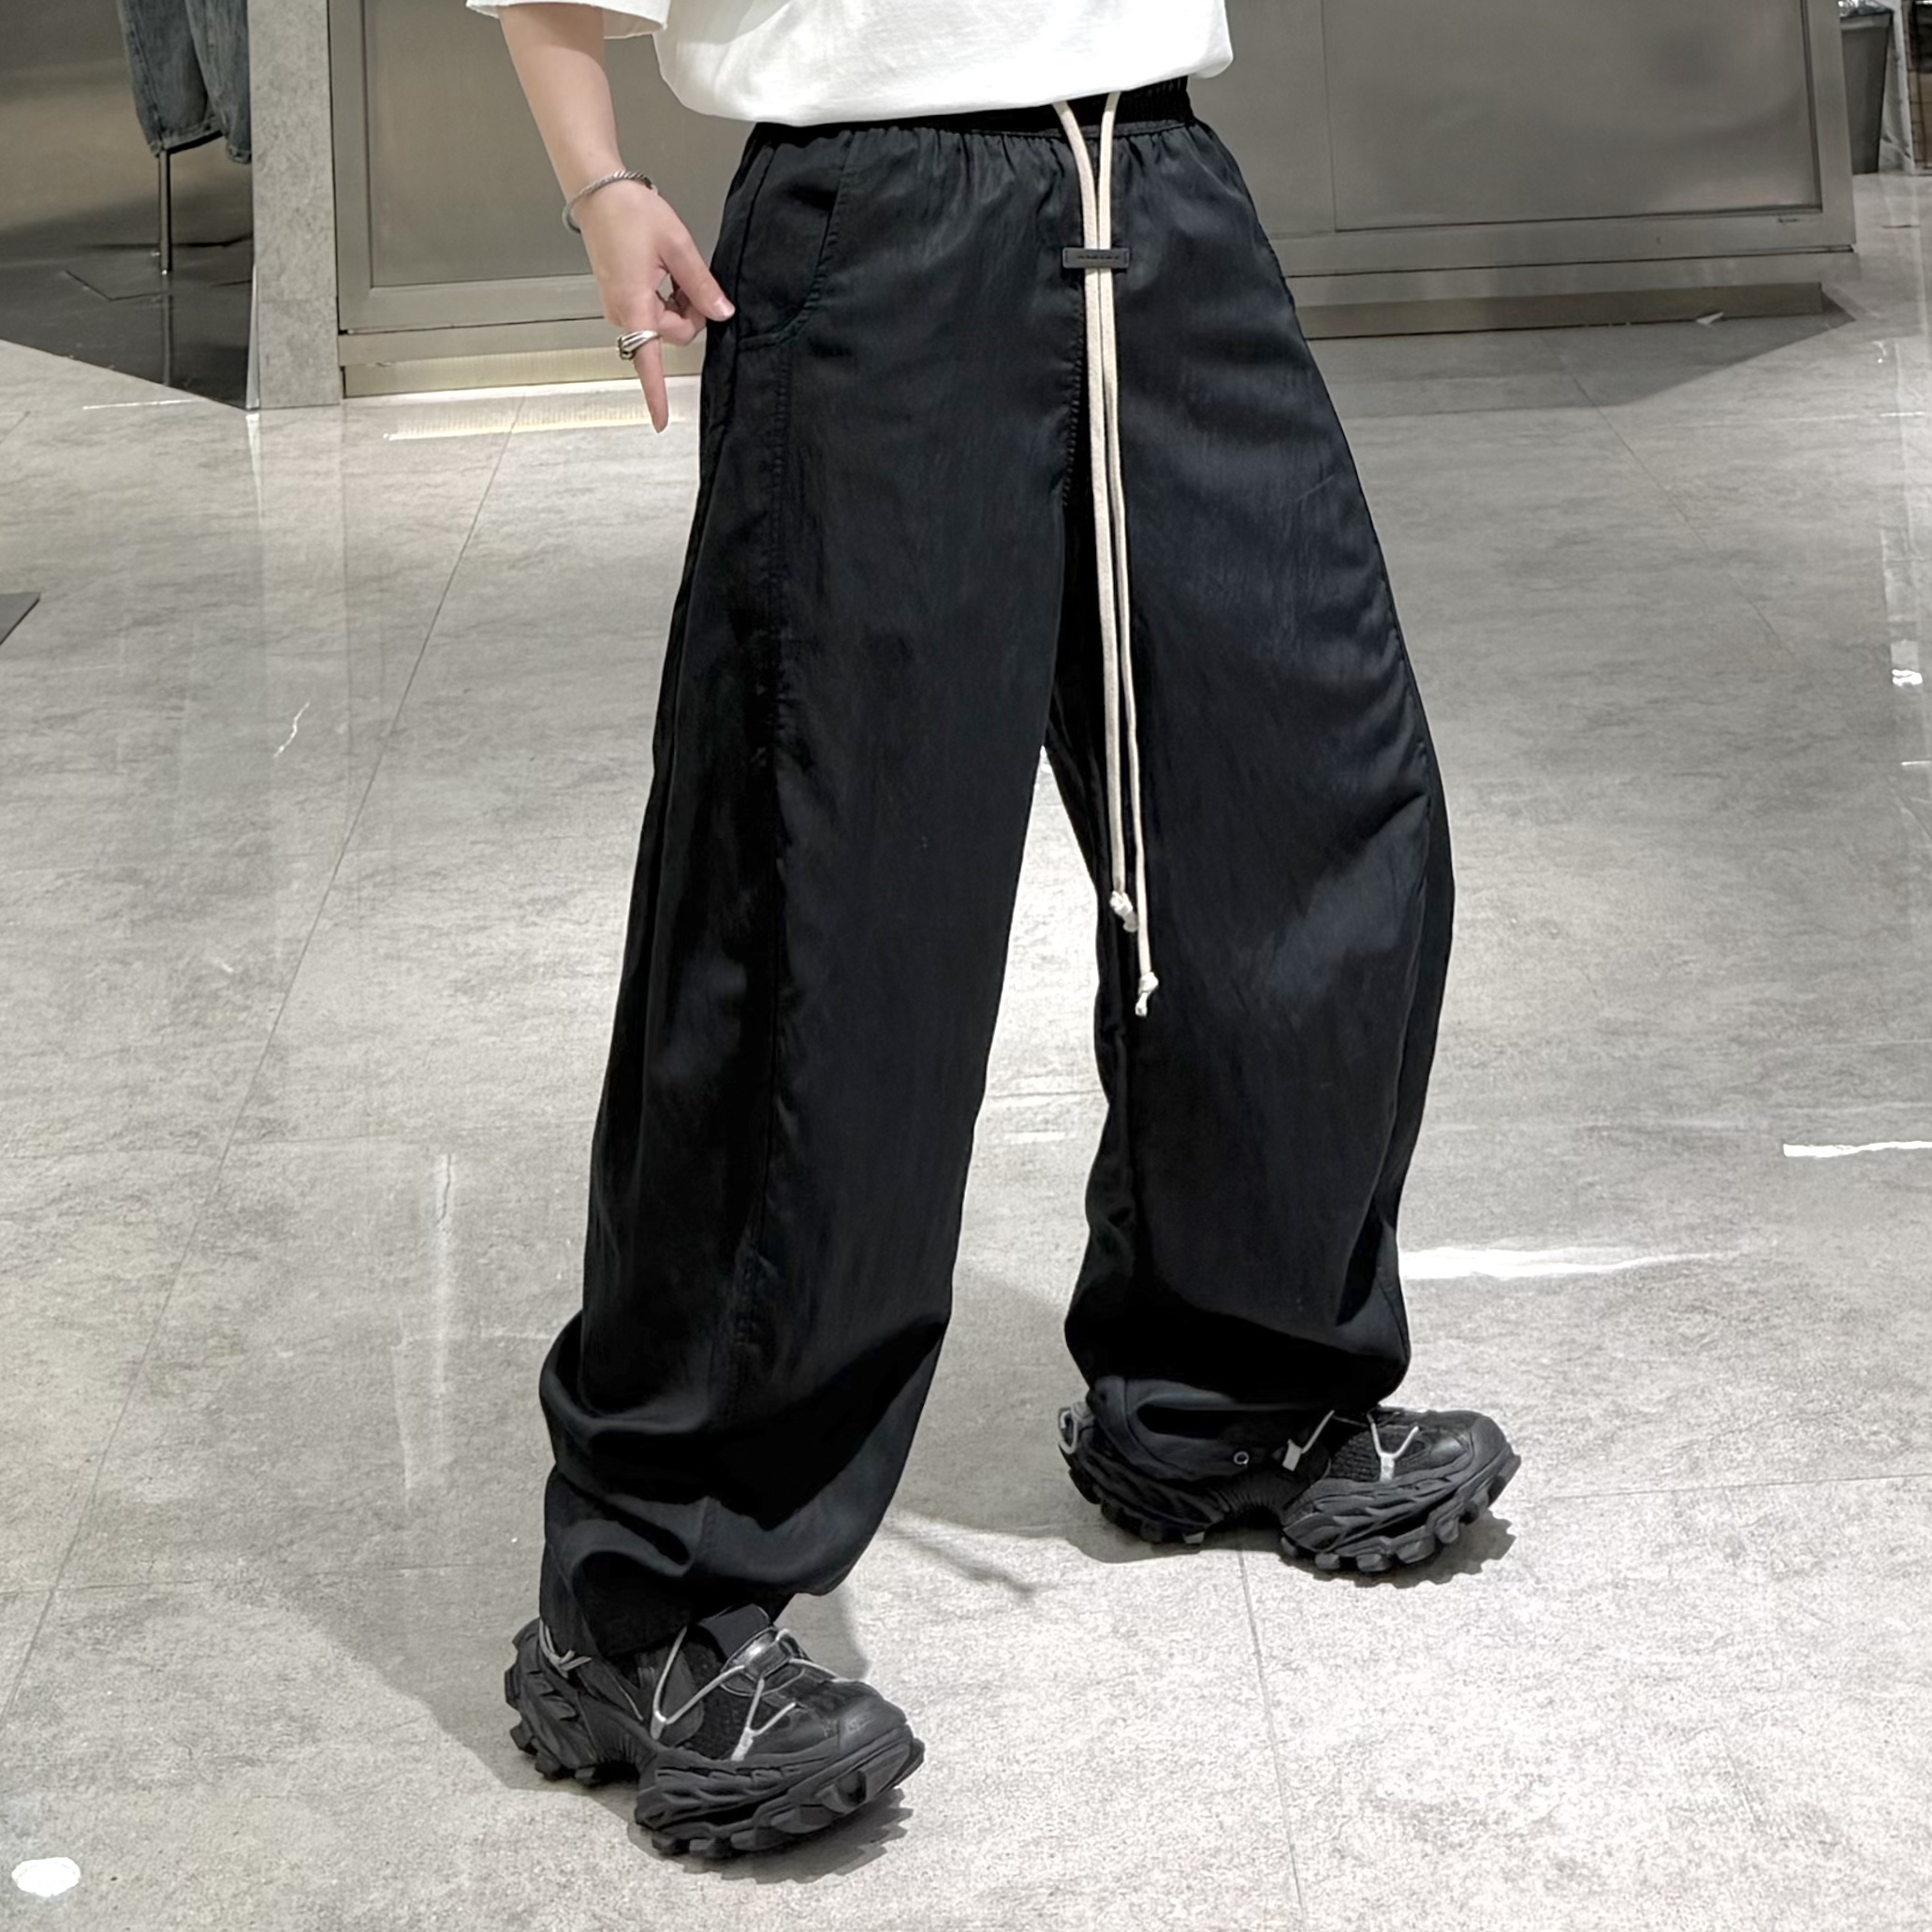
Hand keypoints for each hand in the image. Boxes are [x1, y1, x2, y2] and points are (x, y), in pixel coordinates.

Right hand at [577, 180, 734, 431]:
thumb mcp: (677, 245)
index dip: (657, 394)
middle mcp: (622, 313)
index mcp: (634, 305)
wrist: (598, 190)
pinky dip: (666, 297)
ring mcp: (619, 306)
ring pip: (664, 324)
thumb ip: (702, 284)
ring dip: (678, 303)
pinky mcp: (620, 297)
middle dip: (690, 314)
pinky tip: (664, 271)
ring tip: (673, 267)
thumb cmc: (631, 211)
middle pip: (672, 336)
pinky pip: (652, 311)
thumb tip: (723, 314)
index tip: (662, 421)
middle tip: (692, 278)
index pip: (649, 362)